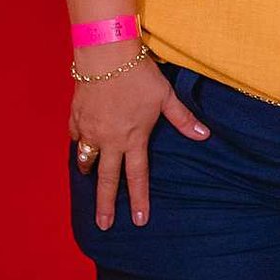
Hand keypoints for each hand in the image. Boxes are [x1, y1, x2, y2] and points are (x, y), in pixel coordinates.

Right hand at [70, 57, 208, 229]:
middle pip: (107, 179)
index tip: (139, 220)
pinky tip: (81, 144)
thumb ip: (183, 119)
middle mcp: (110, 140)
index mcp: (133, 139)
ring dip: (89, 171)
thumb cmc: (139, 74)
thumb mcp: (165, 97)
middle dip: (105, 204)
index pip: (137, 177)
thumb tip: (204, 135)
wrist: (105, 54)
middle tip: (103, 224)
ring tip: (88, 180)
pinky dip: (78, 142)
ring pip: (87, 158)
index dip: (139, 200)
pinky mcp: (76, 116)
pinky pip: (75, 136)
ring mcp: (90, 129)